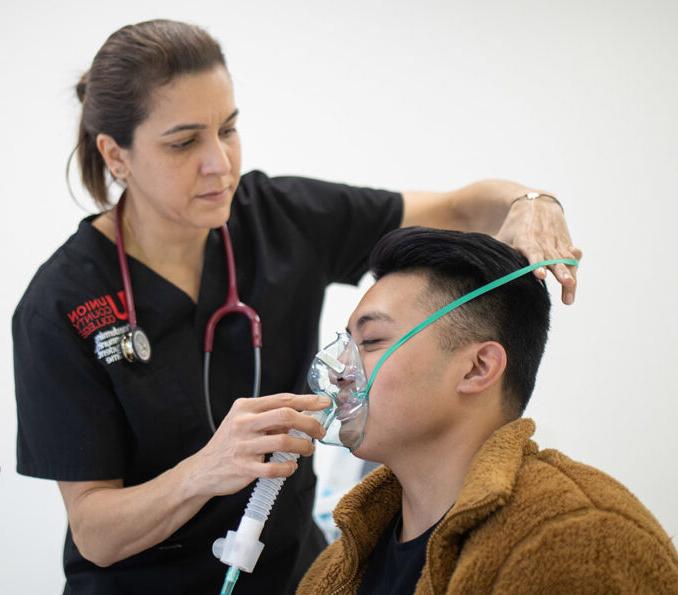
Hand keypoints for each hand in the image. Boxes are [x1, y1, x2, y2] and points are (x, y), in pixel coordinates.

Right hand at [185, 393, 329, 496]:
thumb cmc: (229, 443)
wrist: (202, 470)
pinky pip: (274, 468)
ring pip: (283, 440)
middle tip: (320, 431)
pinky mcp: (244, 468)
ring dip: (303, 446)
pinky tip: (291, 466)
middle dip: (309, 423)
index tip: (324, 403)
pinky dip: (287, 467)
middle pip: (285, 415)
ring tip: (308, 449)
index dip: (307, 401)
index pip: (283, 399)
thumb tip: (301, 416)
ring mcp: (243, 446)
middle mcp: (243, 423)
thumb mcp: (244, 422)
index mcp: (245, 407)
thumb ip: (269, 417)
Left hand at [495, 197, 581, 303]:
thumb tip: (479, 272)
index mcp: (527, 241)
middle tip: (567, 282)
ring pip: (566, 261)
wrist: (536, 205)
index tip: (540, 275)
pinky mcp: (566, 243)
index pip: (533, 254)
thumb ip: (499, 255)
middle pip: (554, 259)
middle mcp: (544, 242)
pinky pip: (572, 256)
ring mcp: (557, 243)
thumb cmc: (514, 228)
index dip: (537, 265)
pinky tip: (574, 279)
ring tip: (571, 287)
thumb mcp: (504, 238)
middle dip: (560, 271)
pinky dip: (575, 263)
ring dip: (570, 274)